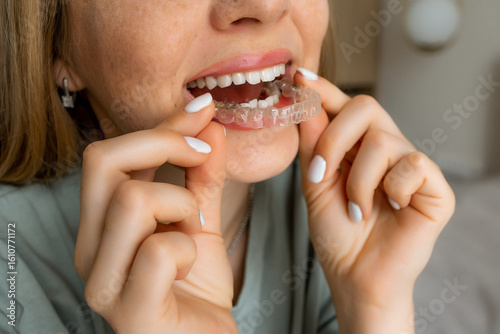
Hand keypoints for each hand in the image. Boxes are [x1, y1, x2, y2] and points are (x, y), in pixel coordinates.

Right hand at [74, 99, 236, 332]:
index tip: (203, 112)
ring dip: (180, 204)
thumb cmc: (197, 285)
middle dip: (164, 144)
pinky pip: (159, 251)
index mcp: (101, 222)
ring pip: (132, 200)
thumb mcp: (201, 219)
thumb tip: (209, 123)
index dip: (161, 124)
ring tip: (192, 229)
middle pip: (102, 161)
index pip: (109, 153)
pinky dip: (188, 248)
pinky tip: (190, 265)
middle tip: (203, 156)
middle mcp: (90, 248)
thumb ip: (202, 174)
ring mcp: (103, 282)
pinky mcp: (129, 311)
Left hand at [296, 72, 454, 330]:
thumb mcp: (315, 186)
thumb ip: (314, 145)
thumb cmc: (337, 235)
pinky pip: (413, 165)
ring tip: (358, 210)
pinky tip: (390, 210)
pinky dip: (391, 190)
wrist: (355, 277)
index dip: (324, 90)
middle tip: (322, 175)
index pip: (343, 106)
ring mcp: (411, 166)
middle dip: (334, 139)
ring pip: (383, 140)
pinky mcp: (435, 188)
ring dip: (359, 180)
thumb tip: (308, 99)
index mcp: (356, 147)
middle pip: (366, 106)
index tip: (299, 77)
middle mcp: (385, 149)